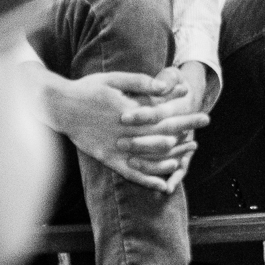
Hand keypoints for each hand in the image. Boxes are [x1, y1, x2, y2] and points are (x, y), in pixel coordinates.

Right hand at [45, 70, 207, 192]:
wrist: (59, 106)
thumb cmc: (88, 88)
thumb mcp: (115, 79)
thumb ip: (142, 83)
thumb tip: (168, 86)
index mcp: (129, 111)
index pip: (165, 117)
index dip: (186, 118)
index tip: (204, 116)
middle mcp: (125, 131)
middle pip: (162, 137)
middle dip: (185, 136)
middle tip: (202, 137)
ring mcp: (115, 147)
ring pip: (150, 157)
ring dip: (172, 157)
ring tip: (189, 155)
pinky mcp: (106, 158)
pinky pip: (130, 173)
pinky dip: (147, 180)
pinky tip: (163, 185)